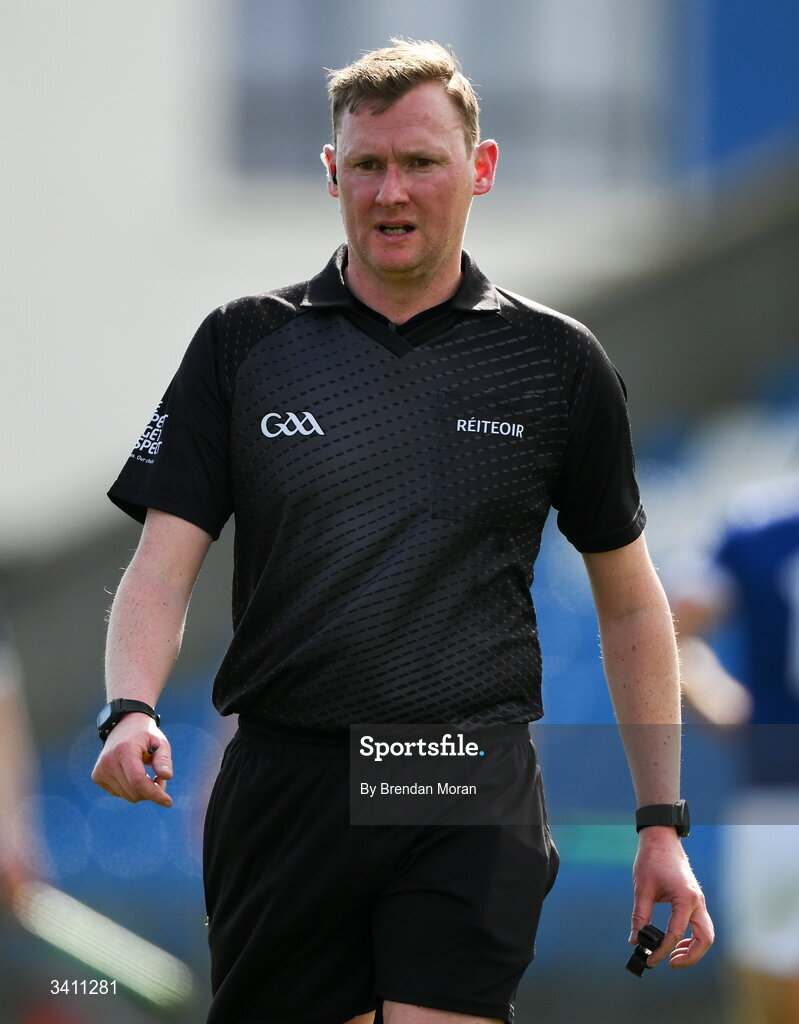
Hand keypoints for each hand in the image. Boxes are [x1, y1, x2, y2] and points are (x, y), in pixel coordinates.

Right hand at [91, 713, 173, 806]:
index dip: (154, 793)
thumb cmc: (146, 735)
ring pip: (128, 796)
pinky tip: (135, 775)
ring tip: (149, 774)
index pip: (138, 780)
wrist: (124, 725)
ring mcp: (100, 770)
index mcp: (124, 750)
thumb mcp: (160, 742)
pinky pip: (120, 794)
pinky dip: (132, 789)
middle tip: (160, 778)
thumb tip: (167, 777)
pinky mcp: (97, 777)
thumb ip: (164, 760)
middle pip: (134, 791)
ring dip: (143, 791)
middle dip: (152, 790)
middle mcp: (108, 761)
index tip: (168, 802)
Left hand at [629, 827, 713, 967]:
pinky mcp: (695, 900)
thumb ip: (640, 916)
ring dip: (693, 949)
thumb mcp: (642, 888)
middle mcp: (697, 901)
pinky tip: (674, 941)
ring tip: (671, 956)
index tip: (650, 960)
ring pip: (706, 934)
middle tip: (669, 963)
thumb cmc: (652, 860)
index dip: (662, 950)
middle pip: (704, 939)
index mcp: (685, 898)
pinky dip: (691, 937)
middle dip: (690, 957)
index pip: (675, 933)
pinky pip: (700, 925)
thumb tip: (635, 940)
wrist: (661, 838)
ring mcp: (699, 901)